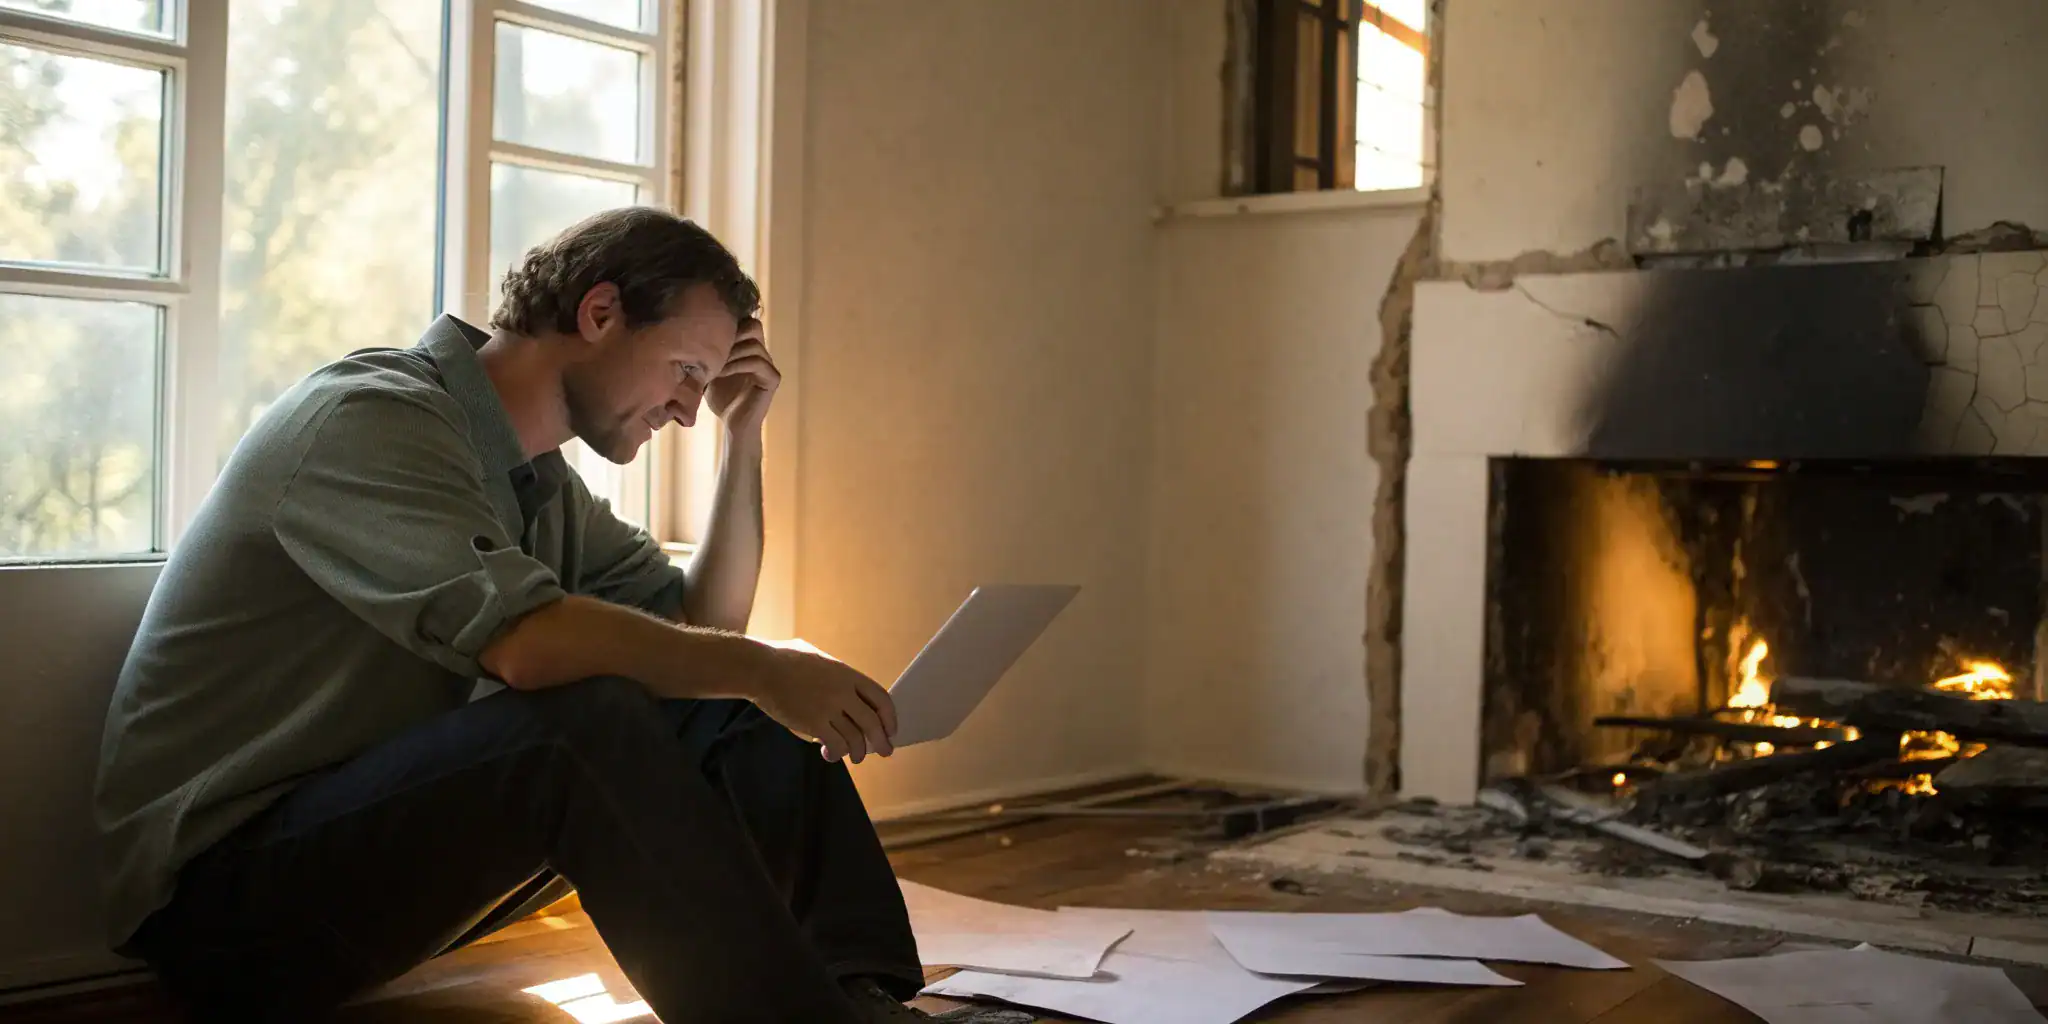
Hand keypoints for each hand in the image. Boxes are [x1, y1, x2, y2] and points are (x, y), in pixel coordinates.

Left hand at [707, 318, 778, 436]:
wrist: (732, 425)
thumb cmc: (721, 399)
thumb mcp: (711, 370)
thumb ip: (709, 352)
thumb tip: (688, 333)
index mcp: (749, 348)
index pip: (745, 321)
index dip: (729, 324)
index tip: (707, 338)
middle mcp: (762, 353)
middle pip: (754, 325)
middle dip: (732, 335)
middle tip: (713, 349)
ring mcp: (769, 365)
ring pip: (754, 345)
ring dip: (731, 353)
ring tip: (715, 365)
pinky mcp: (772, 379)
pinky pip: (758, 362)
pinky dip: (738, 365)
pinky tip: (722, 374)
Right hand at [750, 646, 897, 763]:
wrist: (760, 668)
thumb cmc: (785, 659)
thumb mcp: (819, 659)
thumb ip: (836, 676)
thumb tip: (847, 692)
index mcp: (847, 674)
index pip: (881, 698)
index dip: (890, 717)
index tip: (890, 729)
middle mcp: (842, 692)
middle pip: (872, 722)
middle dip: (881, 741)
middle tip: (885, 752)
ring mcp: (828, 708)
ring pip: (855, 738)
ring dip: (858, 752)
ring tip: (855, 758)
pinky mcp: (812, 722)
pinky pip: (835, 745)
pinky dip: (836, 753)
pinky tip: (830, 755)